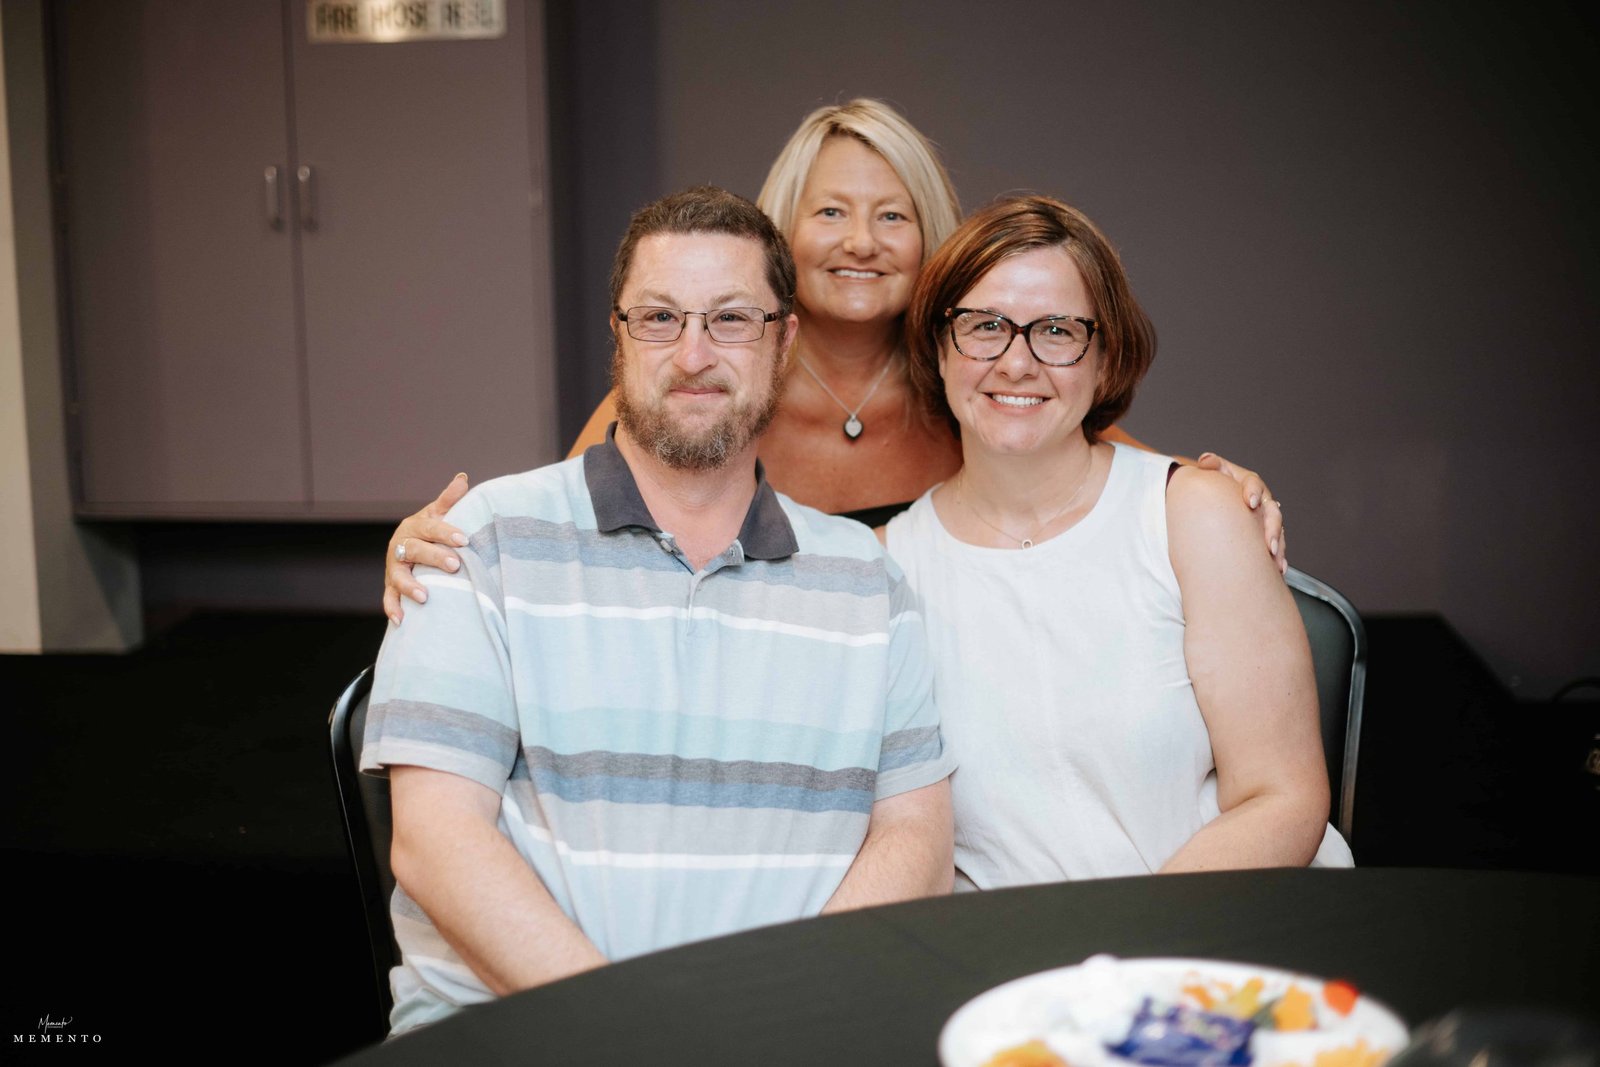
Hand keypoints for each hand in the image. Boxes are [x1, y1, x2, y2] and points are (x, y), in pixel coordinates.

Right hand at [384, 473, 470, 623]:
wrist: (411, 550)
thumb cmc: (430, 532)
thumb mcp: (438, 515)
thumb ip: (450, 500)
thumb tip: (463, 477)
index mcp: (415, 526)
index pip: (430, 527)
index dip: (446, 532)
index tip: (465, 540)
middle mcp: (401, 545)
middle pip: (415, 550)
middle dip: (434, 557)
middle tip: (454, 565)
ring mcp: (394, 567)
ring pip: (399, 575)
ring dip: (410, 586)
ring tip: (425, 596)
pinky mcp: (390, 586)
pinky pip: (389, 598)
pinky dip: (393, 609)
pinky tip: (402, 620)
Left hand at [1196, 452, 1286, 574]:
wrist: (1211, 500)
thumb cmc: (1212, 484)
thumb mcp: (1211, 472)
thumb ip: (1210, 465)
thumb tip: (1206, 460)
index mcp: (1247, 483)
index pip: (1254, 483)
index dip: (1254, 491)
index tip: (1250, 502)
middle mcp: (1260, 500)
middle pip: (1271, 511)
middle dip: (1272, 527)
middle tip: (1269, 542)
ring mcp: (1264, 517)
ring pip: (1276, 530)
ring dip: (1278, 544)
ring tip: (1275, 558)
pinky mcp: (1264, 534)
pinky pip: (1275, 545)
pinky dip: (1278, 557)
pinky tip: (1279, 568)